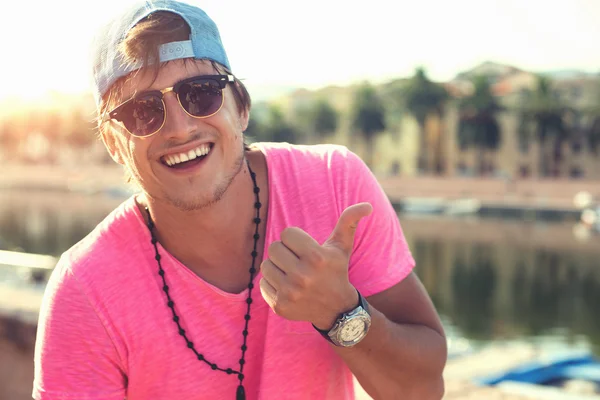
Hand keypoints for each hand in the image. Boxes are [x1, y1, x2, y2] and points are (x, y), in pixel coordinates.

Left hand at [259, 202, 372, 329]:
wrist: (336, 309)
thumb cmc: (336, 271)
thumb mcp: (343, 246)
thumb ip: (349, 221)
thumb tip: (367, 206)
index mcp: (316, 257)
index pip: (287, 233)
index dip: (295, 239)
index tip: (305, 249)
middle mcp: (302, 276)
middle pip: (274, 248)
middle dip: (284, 252)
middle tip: (297, 261)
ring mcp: (290, 293)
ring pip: (266, 265)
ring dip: (277, 267)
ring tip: (291, 273)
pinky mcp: (280, 306)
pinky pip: (262, 283)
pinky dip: (272, 283)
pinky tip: (288, 287)